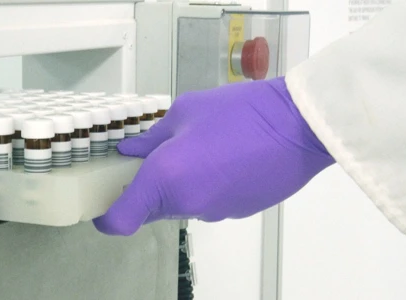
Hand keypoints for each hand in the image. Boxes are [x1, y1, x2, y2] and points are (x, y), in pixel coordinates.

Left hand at [94, 77, 334, 234]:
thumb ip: (153, 137)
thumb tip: (131, 152)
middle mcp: (186, 203)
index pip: (120, 221)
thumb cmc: (242, 112)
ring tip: (202, 149)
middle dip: (147, 189)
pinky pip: (208, 201)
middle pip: (151, 210)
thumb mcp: (187, 111)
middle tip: (156, 157)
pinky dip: (208, 185)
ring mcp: (214, 211)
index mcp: (165, 179)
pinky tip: (226, 158)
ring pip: (182, 204)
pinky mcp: (237, 211)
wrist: (299, 127)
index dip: (107, 216)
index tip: (106, 202)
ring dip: (181, 185)